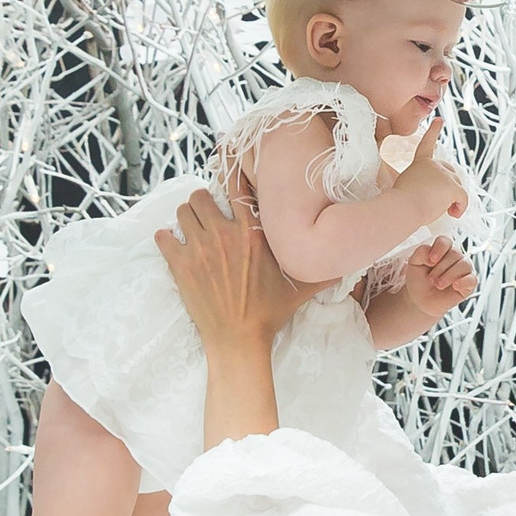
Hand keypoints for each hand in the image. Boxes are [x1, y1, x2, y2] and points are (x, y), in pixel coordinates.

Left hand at [155, 189, 331, 350]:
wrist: (239, 340)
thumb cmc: (270, 313)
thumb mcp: (301, 288)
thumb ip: (326, 270)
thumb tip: (352, 262)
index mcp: (253, 233)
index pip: (236, 186)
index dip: (228, 175)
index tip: (226, 175)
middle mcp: (225, 234)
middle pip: (200, 196)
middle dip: (202, 202)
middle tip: (206, 214)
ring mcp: (200, 249)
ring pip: (182, 211)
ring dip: (185, 217)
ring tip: (192, 227)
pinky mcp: (180, 266)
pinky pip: (163, 237)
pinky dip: (166, 238)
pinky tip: (173, 244)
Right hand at [394, 115, 466, 219]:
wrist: (401, 208)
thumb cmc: (398, 203)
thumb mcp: (400, 186)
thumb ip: (411, 184)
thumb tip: (411, 194)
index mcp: (419, 163)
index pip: (427, 144)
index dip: (433, 131)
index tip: (439, 120)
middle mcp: (433, 165)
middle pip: (451, 174)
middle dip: (449, 187)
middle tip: (438, 202)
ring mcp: (444, 174)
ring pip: (457, 188)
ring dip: (452, 200)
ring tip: (438, 209)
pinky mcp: (453, 186)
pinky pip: (463, 198)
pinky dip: (460, 208)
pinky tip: (452, 214)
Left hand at [401, 237, 476, 318]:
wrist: (420, 300)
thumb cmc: (419, 280)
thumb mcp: (414, 263)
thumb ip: (421, 252)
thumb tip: (432, 253)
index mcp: (442, 250)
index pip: (445, 241)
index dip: (439, 249)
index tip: (430, 260)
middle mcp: (455, 258)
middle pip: (455, 254)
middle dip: (440, 268)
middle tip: (431, 278)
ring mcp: (463, 270)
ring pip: (464, 265)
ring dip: (449, 275)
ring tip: (438, 284)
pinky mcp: (468, 284)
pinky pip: (472, 279)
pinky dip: (463, 282)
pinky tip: (454, 286)